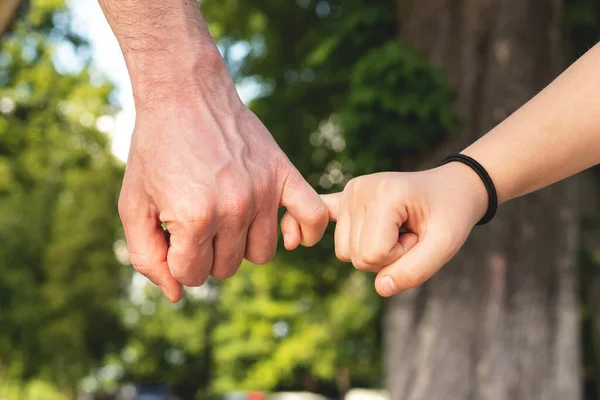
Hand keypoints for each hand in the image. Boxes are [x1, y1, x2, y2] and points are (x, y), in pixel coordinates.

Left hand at [118, 81, 327, 302]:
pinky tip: (289, 235)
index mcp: (195, 217)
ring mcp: (263, 190)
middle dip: (205, 253)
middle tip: (195, 221)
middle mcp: (235, 207)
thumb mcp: (133, 204)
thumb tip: (177, 295)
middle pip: (227, 268)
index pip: (192, 274)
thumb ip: (146, 257)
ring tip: (225, 216)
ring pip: (261, 254)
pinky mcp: (283, 174)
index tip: (171, 232)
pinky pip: (312, 217)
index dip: (176, 258)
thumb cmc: (154, 150)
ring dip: (240, 245)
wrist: (184, 93)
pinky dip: (305, 233)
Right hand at [281, 163, 487, 295]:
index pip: (373, 254)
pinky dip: (301, 225)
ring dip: (373, 251)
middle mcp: (358, 190)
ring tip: (398, 228)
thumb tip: (381, 288)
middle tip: (410, 232)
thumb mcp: (446, 245)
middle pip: (355, 255)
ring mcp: (348, 192)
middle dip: (386, 256)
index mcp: (383, 195)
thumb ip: (415, 270)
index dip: (399, 257)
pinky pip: (315, 215)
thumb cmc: (450, 215)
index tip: (419, 236)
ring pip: (344, 251)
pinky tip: (293, 240)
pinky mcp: (343, 198)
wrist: (450, 188)